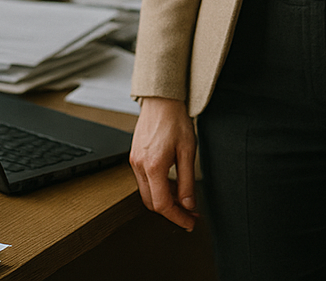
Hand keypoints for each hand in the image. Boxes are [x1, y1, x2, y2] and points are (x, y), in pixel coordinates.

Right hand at [130, 97, 199, 230]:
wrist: (162, 101)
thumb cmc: (176, 121)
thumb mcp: (188, 151)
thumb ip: (187, 181)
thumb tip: (188, 204)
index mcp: (153, 166)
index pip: (162, 204)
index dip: (176, 217)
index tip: (189, 223)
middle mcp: (139, 167)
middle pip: (152, 203)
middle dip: (172, 212)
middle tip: (190, 215)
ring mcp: (134, 163)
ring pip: (148, 193)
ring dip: (165, 201)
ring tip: (185, 201)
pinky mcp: (135, 158)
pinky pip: (146, 181)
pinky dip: (159, 189)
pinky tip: (174, 187)